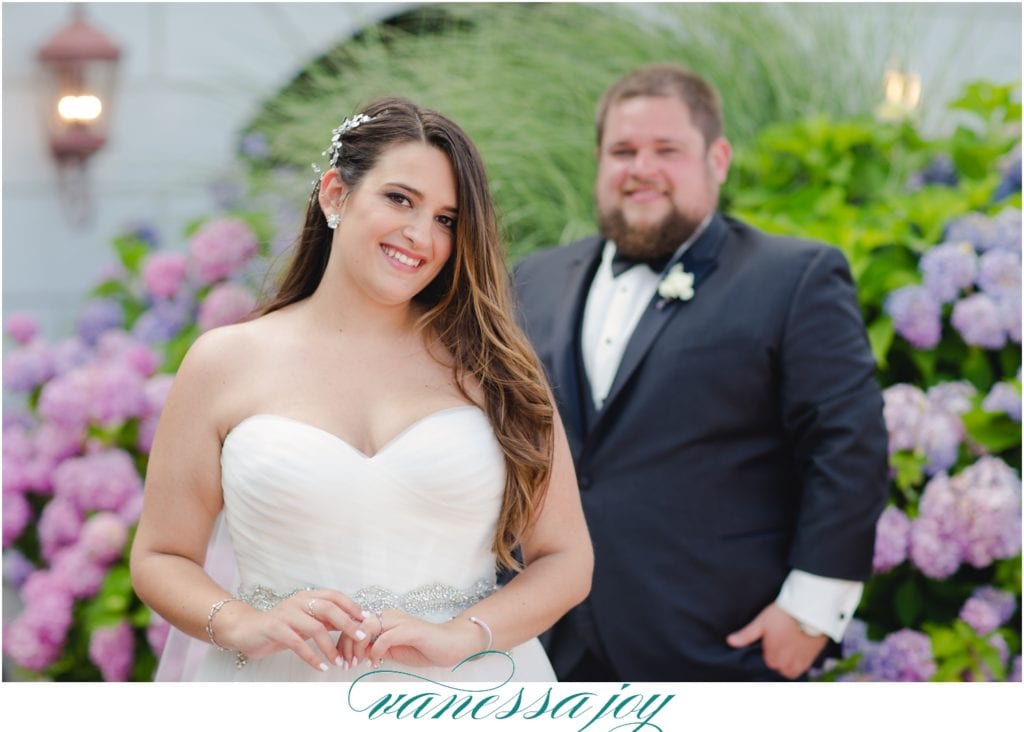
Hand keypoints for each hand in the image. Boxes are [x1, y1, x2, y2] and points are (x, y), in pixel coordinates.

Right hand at [217, 590, 365, 671]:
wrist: (247, 630)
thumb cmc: (280, 626)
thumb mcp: (305, 621)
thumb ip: (325, 620)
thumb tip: (353, 624)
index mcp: (308, 597)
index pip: (334, 596)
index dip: (351, 606)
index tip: (365, 620)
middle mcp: (298, 601)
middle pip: (328, 608)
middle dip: (347, 623)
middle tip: (361, 638)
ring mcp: (286, 614)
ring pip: (314, 628)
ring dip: (330, 647)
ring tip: (340, 662)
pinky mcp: (275, 628)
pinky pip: (297, 643)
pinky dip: (312, 656)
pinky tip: (321, 667)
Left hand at [338, 610, 486, 669]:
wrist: (450, 645)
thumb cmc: (424, 648)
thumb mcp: (394, 651)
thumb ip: (377, 649)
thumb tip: (357, 655)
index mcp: (385, 618)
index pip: (356, 624)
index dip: (345, 641)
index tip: (343, 660)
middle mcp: (390, 615)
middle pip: (357, 623)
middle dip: (346, 644)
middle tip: (346, 664)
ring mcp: (399, 621)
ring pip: (367, 627)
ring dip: (358, 646)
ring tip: (356, 662)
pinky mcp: (409, 629)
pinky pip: (384, 638)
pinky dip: (375, 651)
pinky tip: (375, 662)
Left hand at [726, 602, 827, 678]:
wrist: (808, 610)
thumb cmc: (782, 615)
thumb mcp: (760, 623)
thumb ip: (746, 635)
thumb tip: (729, 641)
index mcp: (772, 658)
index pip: (767, 662)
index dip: (767, 652)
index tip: (769, 641)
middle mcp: (786, 665)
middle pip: (778, 667)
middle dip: (777, 658)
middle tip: (779, 643)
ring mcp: (800, 663)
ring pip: (789, 671)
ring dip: (787, 664)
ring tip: (787, 650)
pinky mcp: (811, 659)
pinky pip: (801, 669)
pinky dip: (798, 664)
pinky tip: (796, 653)